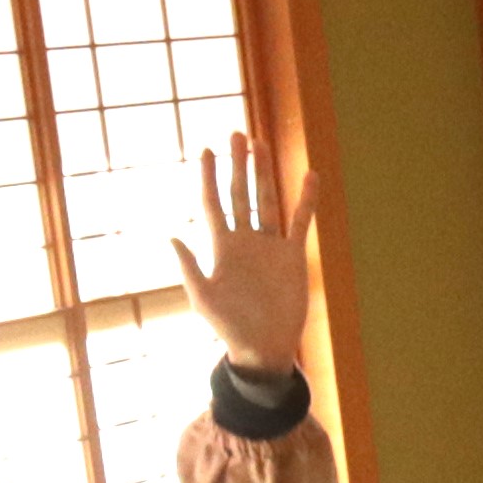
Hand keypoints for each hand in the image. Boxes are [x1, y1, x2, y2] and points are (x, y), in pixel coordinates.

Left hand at [170, 139, 310, 377]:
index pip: (213, 203)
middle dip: (237, 165)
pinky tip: (309, 175)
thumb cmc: (228, 326)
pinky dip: (304, 199)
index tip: (207, 150)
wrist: (263, 347)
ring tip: (261, 144)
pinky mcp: (292, 256)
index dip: (209, 177)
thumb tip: (173, 238)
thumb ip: (190, 267)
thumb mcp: (202, 298)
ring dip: (264, 173)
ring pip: (267, 200)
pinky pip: (299, 222)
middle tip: (237, 135)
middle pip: (239, 194)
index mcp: (221, 247)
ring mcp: (269, 246)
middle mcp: (245, 240)